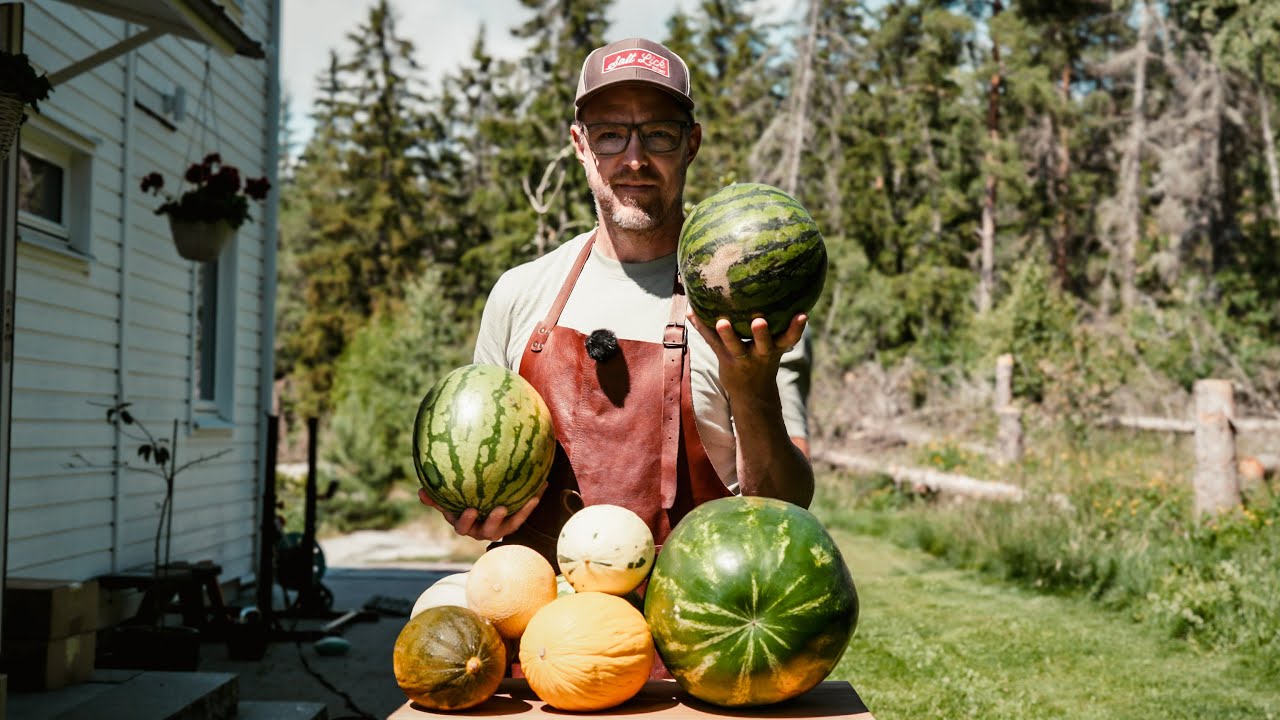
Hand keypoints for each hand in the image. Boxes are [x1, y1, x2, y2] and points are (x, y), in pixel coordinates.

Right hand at [417, 483, 546, 540]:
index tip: (470, 509)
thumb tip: (420, 491)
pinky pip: (521, 516)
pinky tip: (540, 488)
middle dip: (490, 522)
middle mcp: (481, 530)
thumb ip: (437, 498)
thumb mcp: (449, 500)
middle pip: (484, 531)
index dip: (465, 520)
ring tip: (520, 502)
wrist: (486, 506)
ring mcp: (497, 529)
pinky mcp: (512, 525)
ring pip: (505, 527)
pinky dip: (529, 504)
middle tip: (497, 509)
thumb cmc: (463, 502)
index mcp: (464, 524)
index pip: (461, 526)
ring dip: (513, 515)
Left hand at [687, 310, 805, 396]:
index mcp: (777, 348)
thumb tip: (782, 286)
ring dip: (728, 334)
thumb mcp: (776, 345)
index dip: (797, 328)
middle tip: (759, 322)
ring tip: (722, 322)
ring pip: (735, 346)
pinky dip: (701, 326)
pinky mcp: (725, 359)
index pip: (790, 338)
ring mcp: (743, 358)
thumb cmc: (765, 360)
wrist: (752, 394)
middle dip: (762, 334)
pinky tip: (691, 312)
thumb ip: (779, 324)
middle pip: (763, 344)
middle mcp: (761, 354)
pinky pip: (712, 342)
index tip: (803, 315)